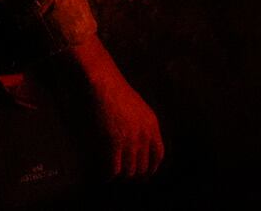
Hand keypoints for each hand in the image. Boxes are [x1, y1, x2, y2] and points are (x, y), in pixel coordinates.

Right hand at [53, 37, 164, 179]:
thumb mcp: (138, 107)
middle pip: (144, 166)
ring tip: (114, 175)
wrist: (102, 82)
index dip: (152, 167)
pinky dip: (109, 175)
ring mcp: (129, 139)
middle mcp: (144, 135)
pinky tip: (105, 175)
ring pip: (130, 170)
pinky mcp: (113, 142)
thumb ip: (142, 125)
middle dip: (135, 175)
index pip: (158, 155)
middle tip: (126, 177)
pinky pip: (114, 168)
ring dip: (122, 176)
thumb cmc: (115, 90)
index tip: (145, 174)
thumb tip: (139, 142)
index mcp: (152, 126)